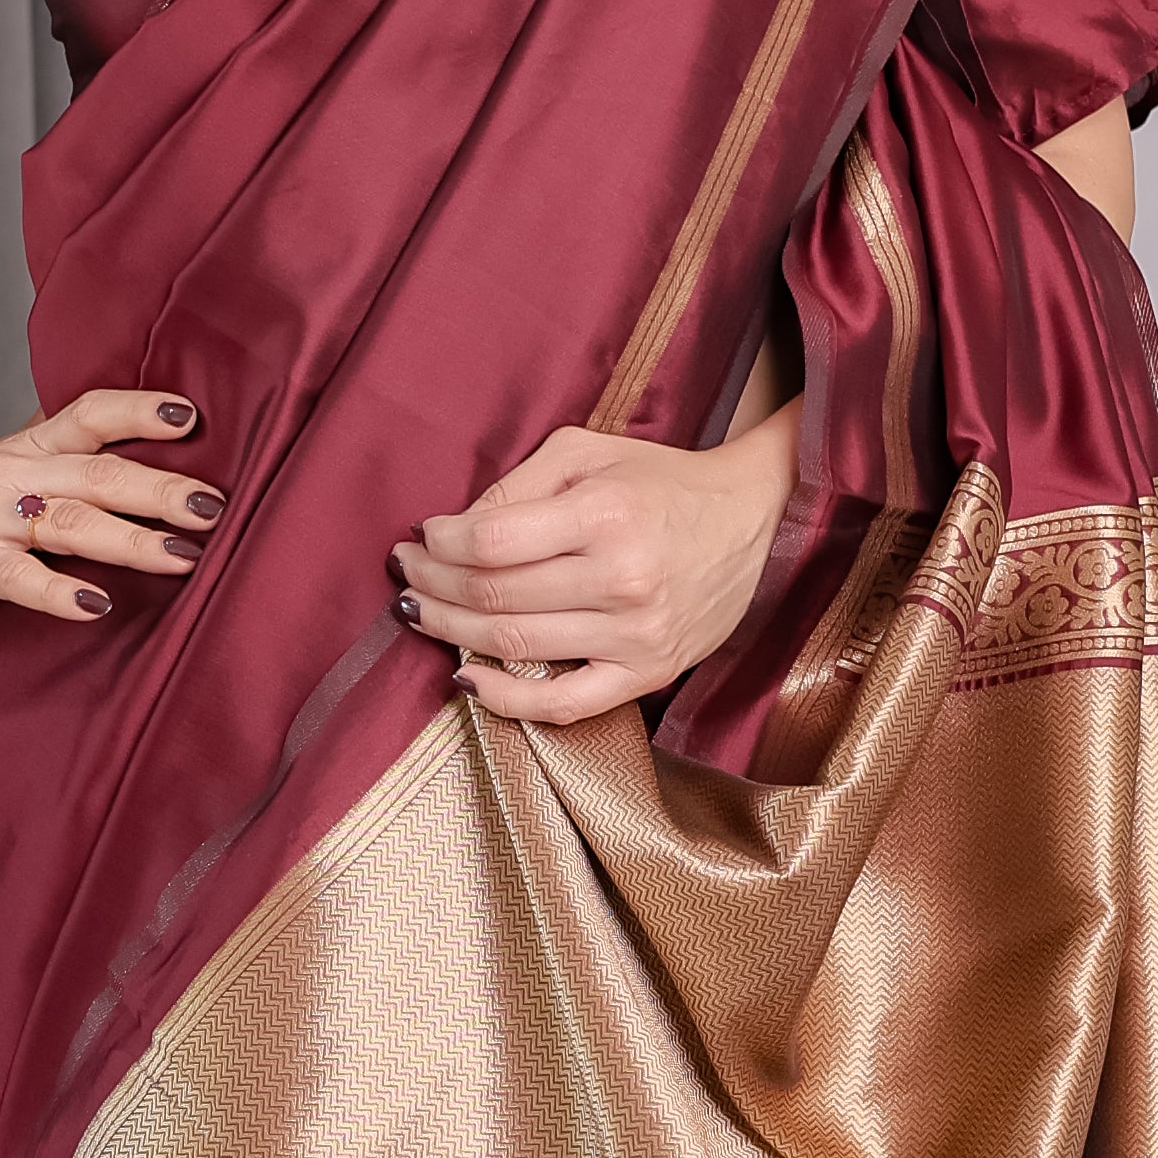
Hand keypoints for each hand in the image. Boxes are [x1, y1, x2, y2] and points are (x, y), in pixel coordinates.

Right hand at [0, 382, 220, 629]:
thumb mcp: (3, 475)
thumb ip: (61, 469)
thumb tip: (138, 467)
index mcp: (26, 451)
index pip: (89, 415)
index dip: (139, 411)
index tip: (194, 418)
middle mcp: (10, 475)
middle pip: (97, 472)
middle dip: (161, 488)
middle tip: (218, 506)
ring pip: (69, 521)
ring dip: (131, 538)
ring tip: (184, 556)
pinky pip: (16, 576)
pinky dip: (58, 591)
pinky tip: (96, 605)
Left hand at [392, 411, 800, 726]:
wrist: (750, 519)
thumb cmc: (659, 482)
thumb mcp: (588, 452)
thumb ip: (517, 485)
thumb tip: (452, 530)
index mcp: (604, 514)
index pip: (492, 541)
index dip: (440, 543)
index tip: (421, 537)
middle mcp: (620, 578)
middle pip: (494, 597)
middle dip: (433, 585)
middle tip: (406, 575)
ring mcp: (635, 634)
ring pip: (514, 646)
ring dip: (450, 632)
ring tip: (420, 613)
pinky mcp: (647, 673)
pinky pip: (563, 704)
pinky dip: (505, 699)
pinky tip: (467, 679)